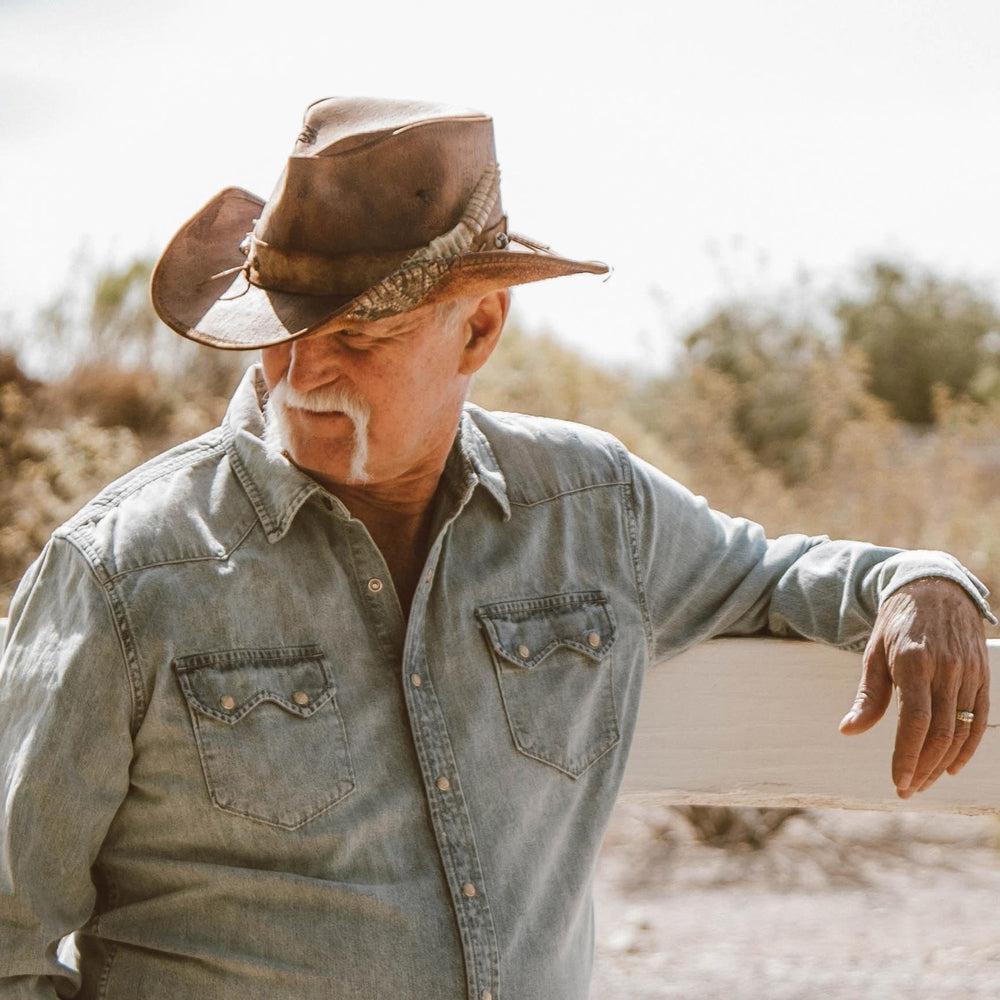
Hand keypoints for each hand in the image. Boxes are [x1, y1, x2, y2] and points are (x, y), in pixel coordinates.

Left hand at [837, 576, 989, 797]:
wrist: (934, 589)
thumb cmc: (897, 623)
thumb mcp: (873, 653)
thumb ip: (868, 696)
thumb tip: (847, 731)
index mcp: (914, 663)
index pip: (915, 721)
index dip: (907, 755)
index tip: (897, 782)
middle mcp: (947, 670)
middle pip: (940, 733)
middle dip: (922, 767)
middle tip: (906, 790)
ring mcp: (969, 673)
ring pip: (961, 730)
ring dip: (942, 762)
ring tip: (922, 781)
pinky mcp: (982, 676)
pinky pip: (979, 719)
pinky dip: (968, 747)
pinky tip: (951, 766)